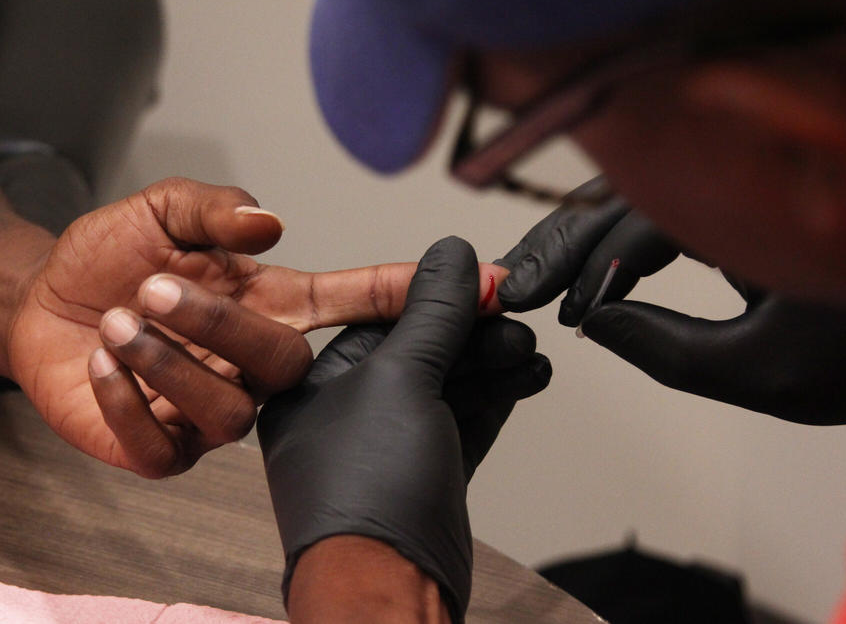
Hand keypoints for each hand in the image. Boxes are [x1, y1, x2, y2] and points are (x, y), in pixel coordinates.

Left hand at [8, 178, 509, 477]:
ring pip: (227, 413)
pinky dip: (126, 402)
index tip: (475, 281)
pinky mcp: (162, 448)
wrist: (40, 306)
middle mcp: (253, 365)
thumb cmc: (112, 256)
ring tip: (114, 322)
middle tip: (155, 288)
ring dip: (166, 365)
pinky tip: (99, 362)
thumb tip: (270, 223)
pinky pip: (164, 445)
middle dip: (222, 325)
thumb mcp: (161, 211)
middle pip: (286, 365)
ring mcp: (211, 412)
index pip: (353, 304)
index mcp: (270, 306)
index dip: (405, 294)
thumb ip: (216, 211)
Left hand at [258, 237, 550, 623]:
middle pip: (421, 350)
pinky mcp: (425, 477)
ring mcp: (387, 448)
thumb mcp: (400, 381)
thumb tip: (454, 256)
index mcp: (315, 384)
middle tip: (517, 316)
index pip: (384, 318)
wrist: (389, 592)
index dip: (439, 295)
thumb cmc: (366, 494)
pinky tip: (528, 378)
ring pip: (448, 386)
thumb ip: (431, 316)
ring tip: (531, 351)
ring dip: (492, 363)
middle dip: (473, 332)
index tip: (488, 279)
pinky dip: (497, 398)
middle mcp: (346, 413)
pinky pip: (464, 422)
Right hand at [497, 179, 845, 427]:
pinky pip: (646, 219)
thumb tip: (595, 325)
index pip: (645, 220)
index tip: (571, 315)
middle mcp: (733, 188)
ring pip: (626, 203)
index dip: (598, 267)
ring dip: (575, 241)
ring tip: (532, 279)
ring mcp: (724, 198)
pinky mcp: (721, 215)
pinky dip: (605, 246)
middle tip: (519, 287)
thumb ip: (665, 350)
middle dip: (564, 243)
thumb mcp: (755, 370)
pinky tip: (577, 276)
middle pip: (621, 197)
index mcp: (750, 210)